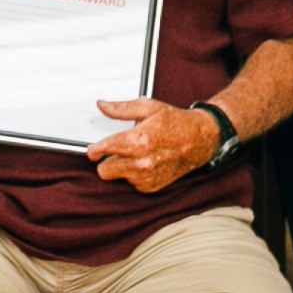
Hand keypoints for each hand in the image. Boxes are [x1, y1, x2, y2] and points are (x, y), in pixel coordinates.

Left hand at [88, 99, 221, 192]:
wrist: (200, 140)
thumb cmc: (175, 122)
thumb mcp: (148, 107)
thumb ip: (121, 108)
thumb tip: (102, 105)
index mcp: (139, 140)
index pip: (105, 149)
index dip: (95, 149)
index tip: (92, 150)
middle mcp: (142, 162)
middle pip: (104, 170)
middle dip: (106, 160)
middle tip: (114, 150)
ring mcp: (147, 177)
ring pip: (116, 177)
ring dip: (120, 166)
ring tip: (135, 153)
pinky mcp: (151, 187)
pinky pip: (130, 183)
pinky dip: (133, 174)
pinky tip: (144, 161)